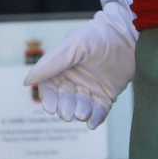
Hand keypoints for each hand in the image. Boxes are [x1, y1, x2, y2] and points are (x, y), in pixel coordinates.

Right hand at [25, 0, 137, 128]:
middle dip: (65, 108)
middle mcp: (74, 79)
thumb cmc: (99, 36)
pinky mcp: (106, 96)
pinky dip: (95, 118)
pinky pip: (98, 111)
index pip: (49, 87)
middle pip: (64, 99)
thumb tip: (27, 81)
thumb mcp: (74, 45)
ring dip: (80, 112)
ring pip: (80, 107)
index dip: (48, 99)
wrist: (130, 36)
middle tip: (68, 114)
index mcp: (62, 67)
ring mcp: (90, 88)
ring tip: (83, 113)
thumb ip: (52, 63)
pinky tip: (93, 122)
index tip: (50, 109)